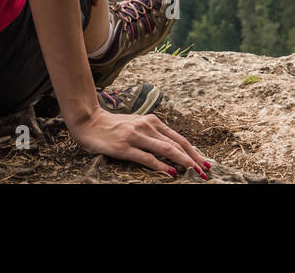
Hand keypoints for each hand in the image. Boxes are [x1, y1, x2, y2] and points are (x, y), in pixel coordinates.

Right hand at [69, 107, 209, 178]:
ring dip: (183, 162)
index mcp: (152, 121)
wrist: (89, 122)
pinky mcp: (124, 146)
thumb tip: (172, 150)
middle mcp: (147, 126)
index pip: (179, 138)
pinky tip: (171, 172)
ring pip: (166, 150)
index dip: (194, 151)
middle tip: (205, 171)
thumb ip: (153, 135)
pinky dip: (161, 166)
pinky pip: (147, 157)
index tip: (205, 162)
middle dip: (194, 159)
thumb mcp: (137, 125)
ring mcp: (136, 136)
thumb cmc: (114, 126)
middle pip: (176, 144)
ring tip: (194, 172)